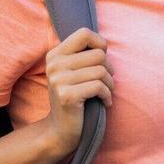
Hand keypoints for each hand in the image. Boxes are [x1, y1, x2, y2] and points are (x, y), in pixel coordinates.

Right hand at [44, 27, 113, 157]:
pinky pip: (99, 87)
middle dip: (109, 69)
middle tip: (106, 82)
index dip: (100, 43)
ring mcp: (58, 80)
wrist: (60, 130)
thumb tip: (104, 43)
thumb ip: (82, 55)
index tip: (102, 60)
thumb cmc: (74, 97)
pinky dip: (107, 96)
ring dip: (110, 85)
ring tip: (105, 93)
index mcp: (55, 55)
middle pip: (98, 55)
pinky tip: (104, 102)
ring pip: (101, 71)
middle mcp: (54, 65)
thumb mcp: (73, 72)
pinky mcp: (66, 96)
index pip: (84, 33)